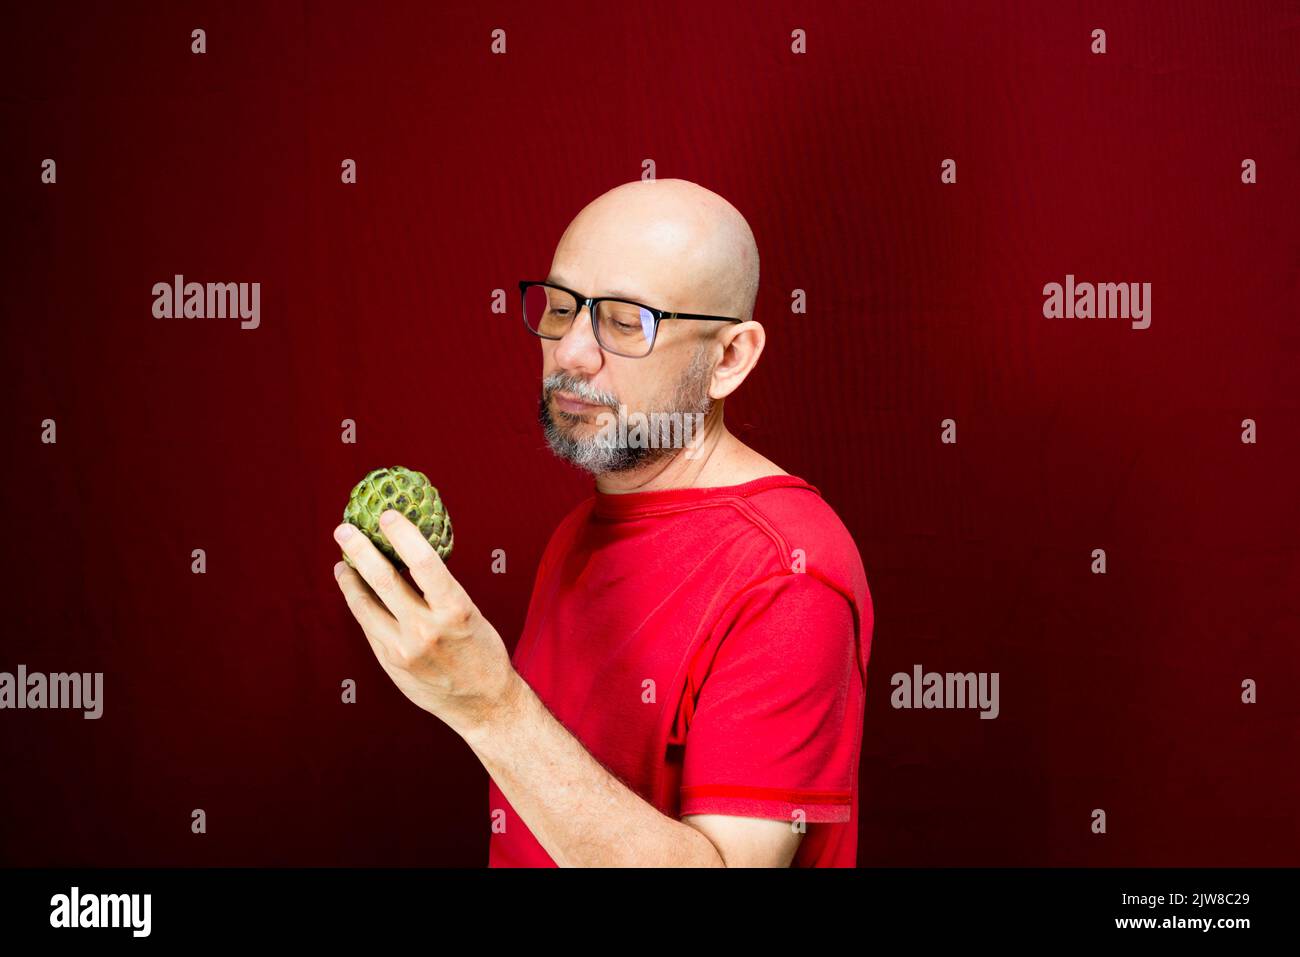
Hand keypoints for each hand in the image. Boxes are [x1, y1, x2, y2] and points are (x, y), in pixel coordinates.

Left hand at [331, 510, 520, 738]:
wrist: (483, 703)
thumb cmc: (481, 651)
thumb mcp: (470, 613)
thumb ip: (439, 590)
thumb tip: (408, 555)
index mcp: (455, 610)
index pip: (424, 562)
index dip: (403, 534)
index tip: (387, 515)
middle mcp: (426, 629)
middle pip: (384, 580)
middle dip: (360, 550)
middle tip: (345, 529)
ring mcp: (404, 649)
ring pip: (365, 605)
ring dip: (351, 578)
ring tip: (343, 561)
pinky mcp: (390, 663)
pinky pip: (369, 625)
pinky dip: (359, 603)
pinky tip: (355, 589)